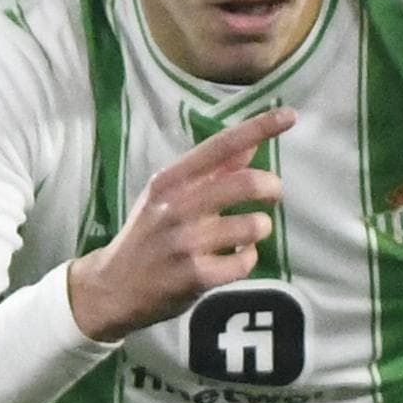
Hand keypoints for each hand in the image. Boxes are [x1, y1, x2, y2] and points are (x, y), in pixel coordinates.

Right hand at [64, 107, 292, 341]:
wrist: (113, 287)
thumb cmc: (148, 236)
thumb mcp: (168, 196)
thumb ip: (210, 172)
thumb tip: (251, 144)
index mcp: (171, 180)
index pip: (221, 146)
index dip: (258, 128)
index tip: (289, 115)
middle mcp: (177, 206)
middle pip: (246, 183)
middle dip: (271, 187)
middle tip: (272, 195)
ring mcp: (186, 242)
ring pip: (252, 225)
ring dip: (260, 228)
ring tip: (248, 233)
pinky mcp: (196, 276)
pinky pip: (245, 261)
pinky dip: (248, 258)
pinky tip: (235, 259)